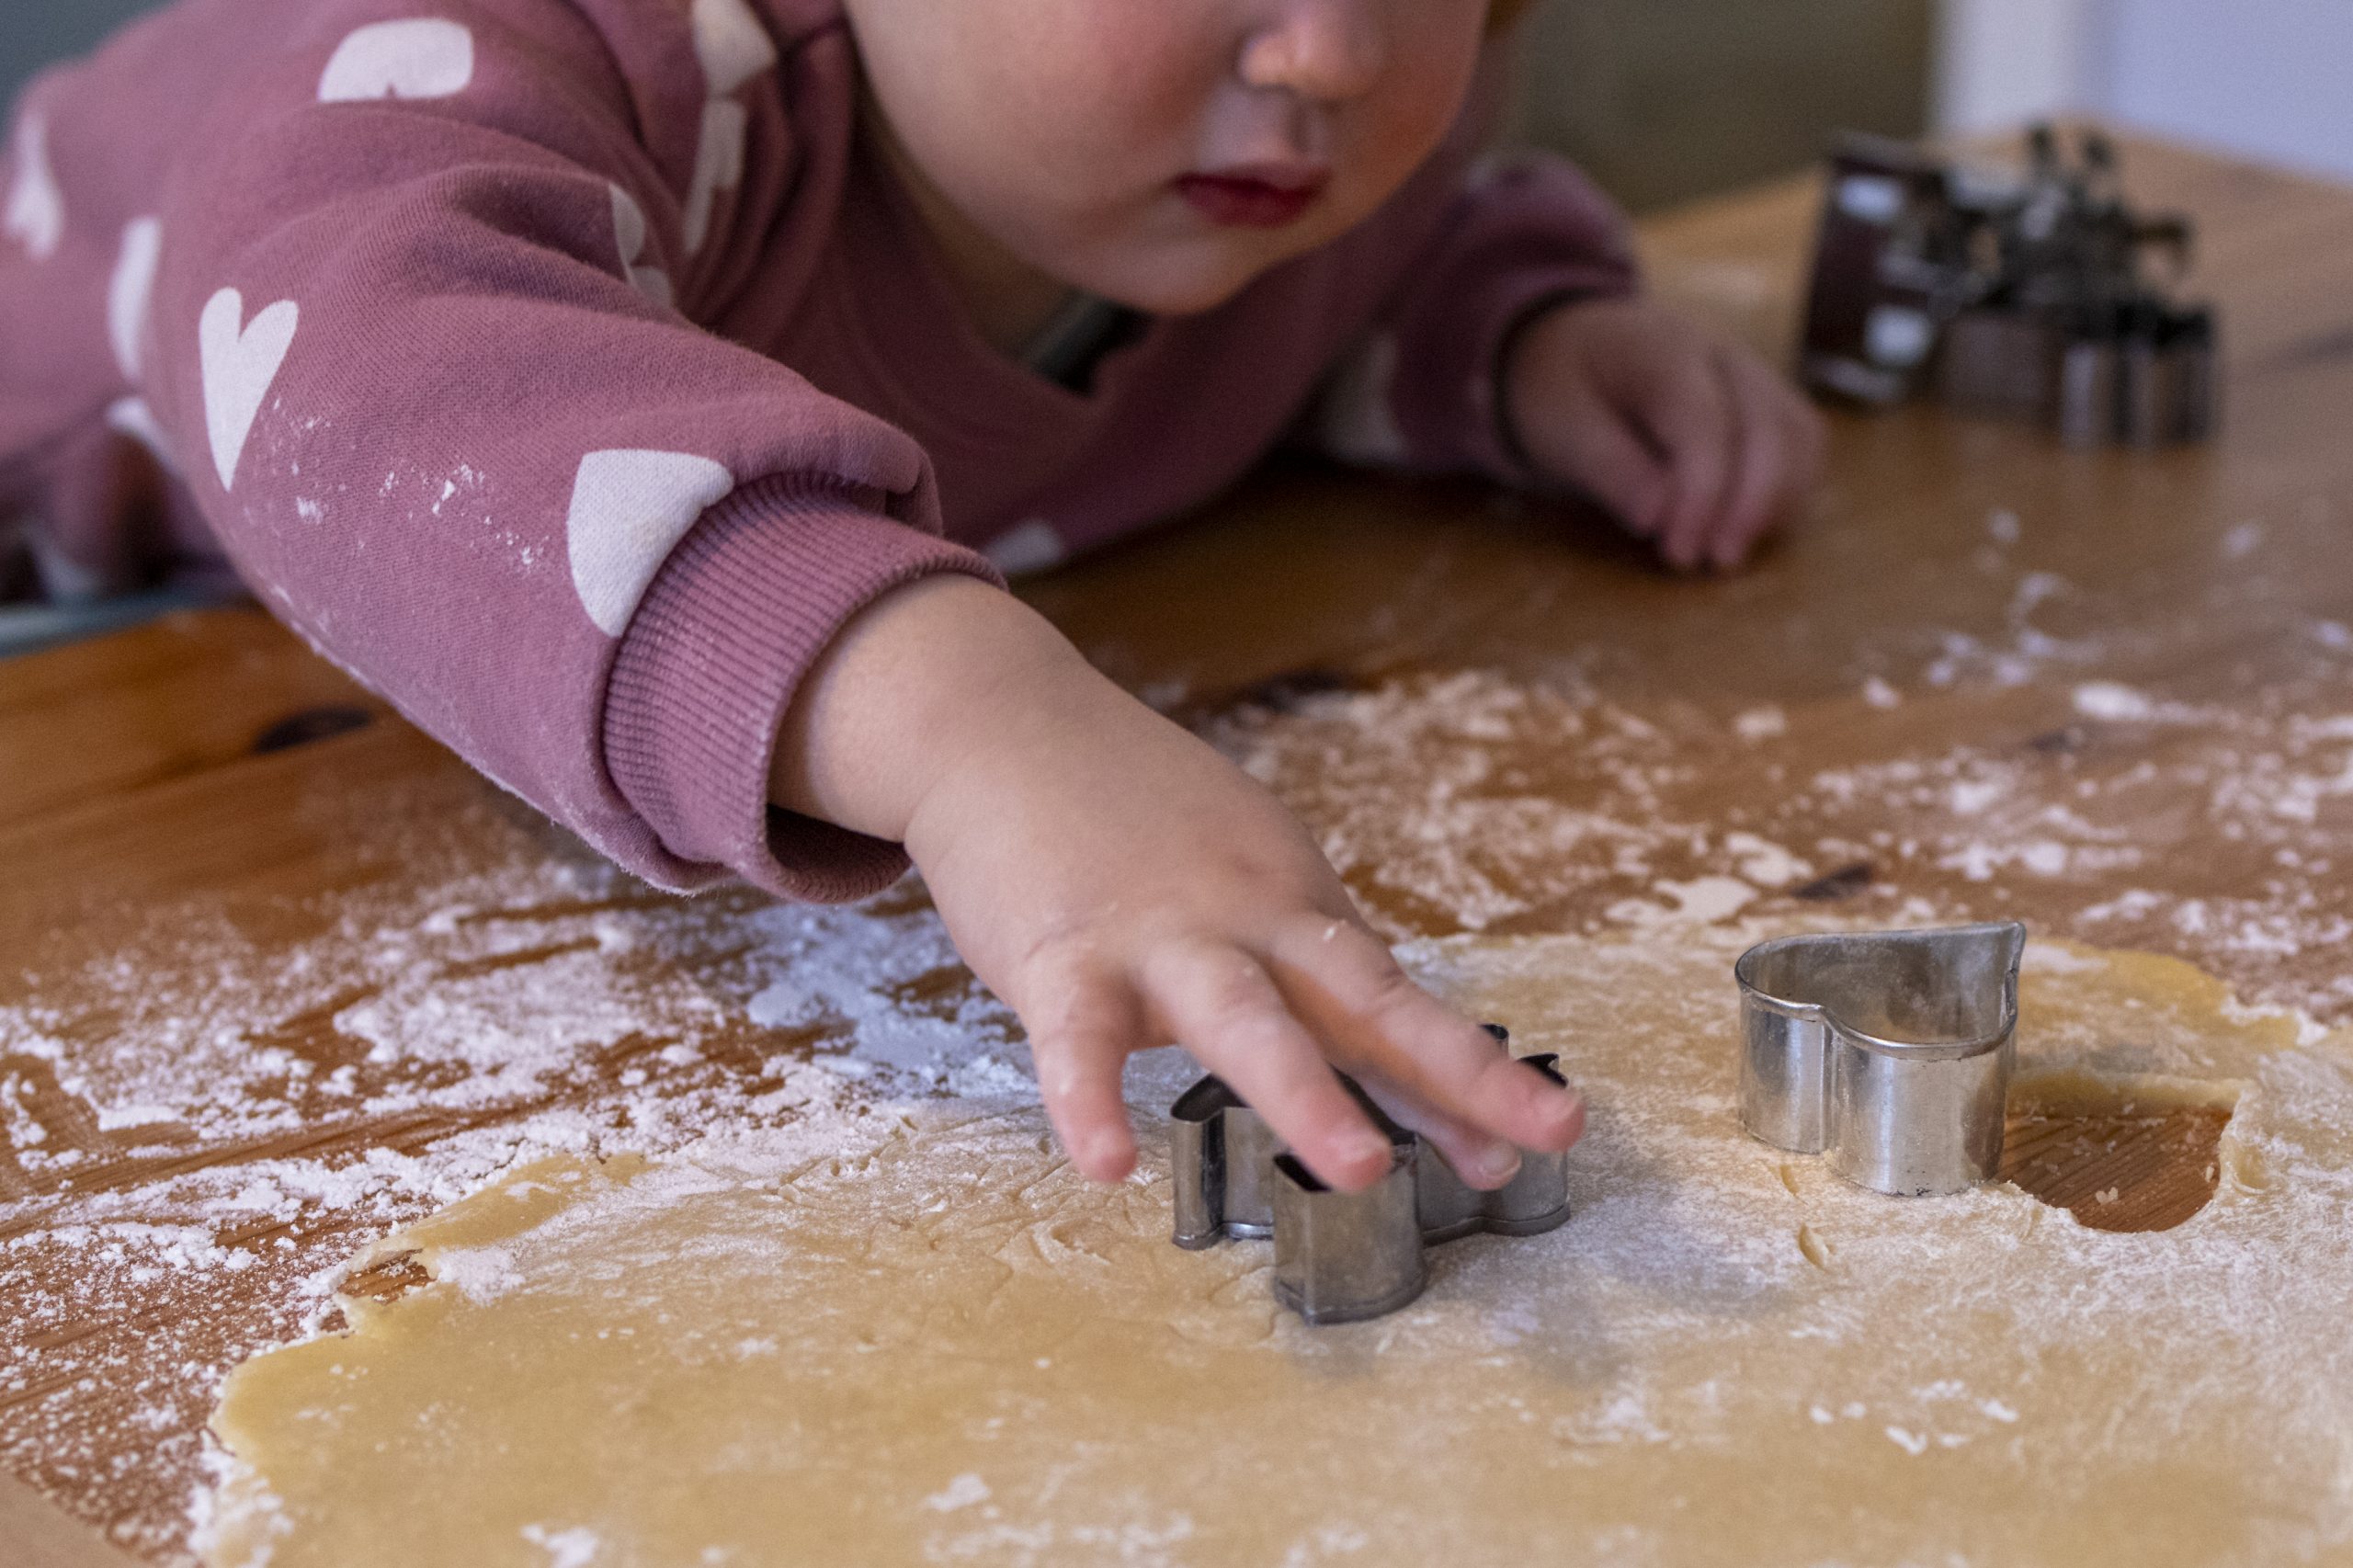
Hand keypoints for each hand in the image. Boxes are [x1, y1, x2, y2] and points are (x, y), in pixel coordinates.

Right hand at [774, 576, 1585, 1191]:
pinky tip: (1106, 1163)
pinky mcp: (1062, 957)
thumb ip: (1307, 970)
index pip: (1398, 1000)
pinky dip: (1089, 1101)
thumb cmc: (1130, 817)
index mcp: (1295, 908)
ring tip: (1364, 1170)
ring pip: (1244, 1019)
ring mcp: (1158, 939)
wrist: (1006, 724)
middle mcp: (1248, 921)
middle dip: (1452, 1069)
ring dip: (1308, 1094)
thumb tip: (1394, 1064)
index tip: (1547, 1133)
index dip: (1473, 1071)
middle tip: (1532, 1135)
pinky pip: (1078, 1041)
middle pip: (1363, 998)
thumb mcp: (1244, 875)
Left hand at [1503, 295, 1826, 572]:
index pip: (1704, 422)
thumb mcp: (1559, 425)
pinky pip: (1801, 446)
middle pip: (1769, 427)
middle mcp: (1722, 354)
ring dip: (1777, 502)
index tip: (1681, 552)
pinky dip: (1787, 492)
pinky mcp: (1767, 402)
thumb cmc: (1561, 389)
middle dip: (1750, 504)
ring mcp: (1753, 374)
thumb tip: (1657, 519)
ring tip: (1730, 553)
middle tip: (1715, 563)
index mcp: (1662, 349)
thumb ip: (1607, 467)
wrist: (1576, 345)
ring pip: (1798, 437)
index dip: (1701, 493)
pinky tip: (1747, 530)